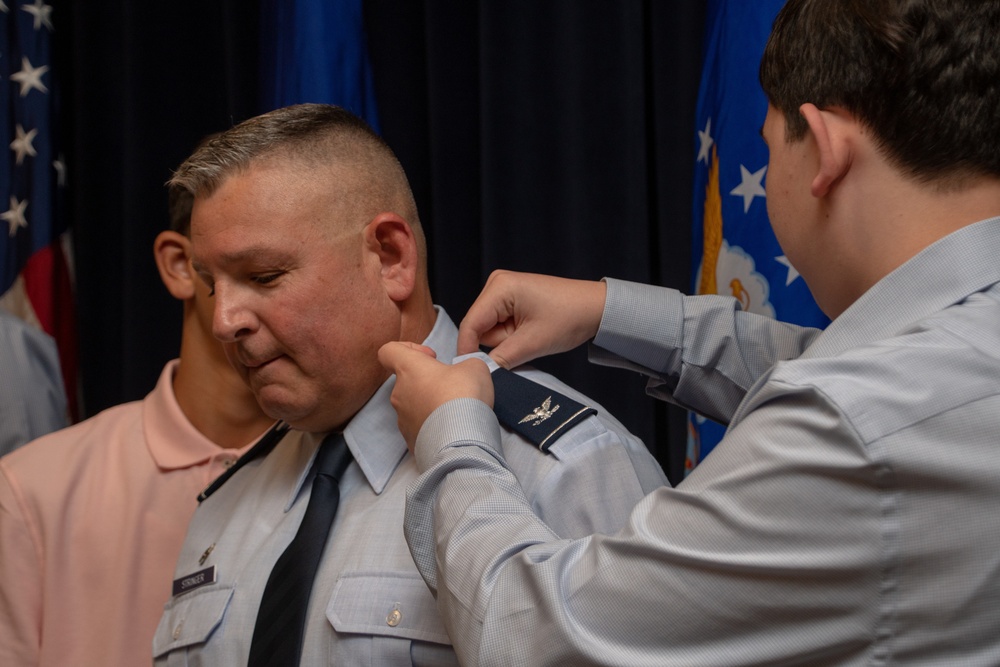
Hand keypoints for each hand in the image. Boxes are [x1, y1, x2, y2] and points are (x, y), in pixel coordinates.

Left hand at [378, 341, 493, 451]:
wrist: (461, 440)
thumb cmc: (463, 395)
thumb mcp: (474, 367)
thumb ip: (464, 365)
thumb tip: (461, 375)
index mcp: (409, 369)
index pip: (388, 352)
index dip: (408, 349)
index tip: (431, 358)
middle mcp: (399, 394)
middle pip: (407, 381)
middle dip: (428, 382)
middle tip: (452, 388)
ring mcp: (402, 420)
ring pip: (413, 406)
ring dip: (431, 405)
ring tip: (455, 412)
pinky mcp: (409, 441)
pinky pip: (420, 427)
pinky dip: (433, 426)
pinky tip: (452, 429)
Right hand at [457, 270, 606, 368]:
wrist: (596, 308)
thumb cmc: (570, 317)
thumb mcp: (533, 343)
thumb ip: (500, 359)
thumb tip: (478, 374)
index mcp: (499, 287)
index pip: (470, 325)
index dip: (468, 351)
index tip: (472, 375)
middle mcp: (496, 284)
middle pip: (478, 328)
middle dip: (496, 345)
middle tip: (522, 345)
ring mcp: (503, 291)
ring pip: (489, 330)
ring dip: (506, 341)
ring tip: (531, 337)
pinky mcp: (510, 300)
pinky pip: (499, 326)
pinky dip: (511, 336)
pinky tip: (529, 333)